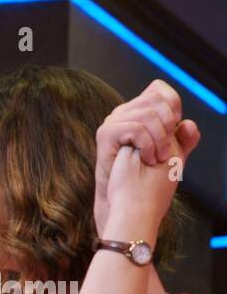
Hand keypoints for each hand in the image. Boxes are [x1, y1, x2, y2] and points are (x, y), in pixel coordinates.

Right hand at [94, 80, 199, 234]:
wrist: (131, 203)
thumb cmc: (150, 181)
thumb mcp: (174, 155)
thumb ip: (184, 139)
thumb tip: (186, 123)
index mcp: (139, 113)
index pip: (160, 90)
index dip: (173, 106)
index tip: (173, 131)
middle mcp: (123, 113)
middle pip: (156, 99)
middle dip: (169, 125)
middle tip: (165, 150)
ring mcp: (112, 122)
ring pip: (148, 114)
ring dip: (160, 139)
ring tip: (156, 158)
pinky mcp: (106, 134)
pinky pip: (136, 127)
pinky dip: (147, 145)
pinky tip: (146, 159)